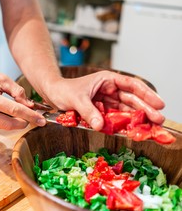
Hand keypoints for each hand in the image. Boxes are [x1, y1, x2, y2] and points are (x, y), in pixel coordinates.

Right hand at [0, 67, 45, 129]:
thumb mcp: (0, 78)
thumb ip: (17, 91)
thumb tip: (29, 104)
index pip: (15, 110)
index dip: (30, 116)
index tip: (42, 120)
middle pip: (11, 124)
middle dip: (24, 122)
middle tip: (33, 117)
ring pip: (4, 126)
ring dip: (14, 121)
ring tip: (17, 111)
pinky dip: (3, 120)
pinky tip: (0, 110)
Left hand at [42, 70, 164, 130]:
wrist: (52, 95)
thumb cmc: (63, 91)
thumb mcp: (76, 99)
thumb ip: (88, 112)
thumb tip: (100, 125)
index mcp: (107, 80)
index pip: (131, 85)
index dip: (146, 94)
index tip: (158, 103)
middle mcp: (109, 89)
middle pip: (132, 99)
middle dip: (146, 109)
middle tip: (159, 120)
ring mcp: (106, 101)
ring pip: (126, 110)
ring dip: (138, 118)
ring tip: (151, 128)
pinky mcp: (101, 111)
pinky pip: (115, 118)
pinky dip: (123, 124)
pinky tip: (133, 130)